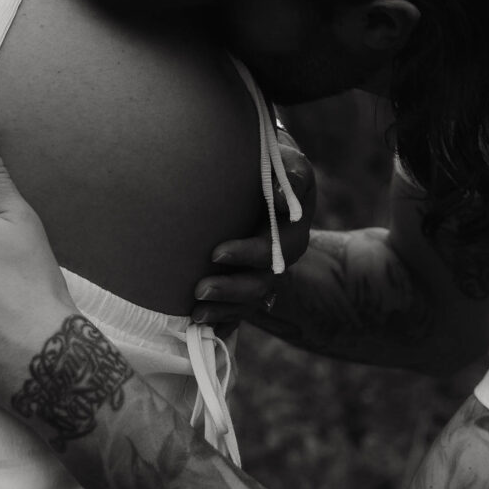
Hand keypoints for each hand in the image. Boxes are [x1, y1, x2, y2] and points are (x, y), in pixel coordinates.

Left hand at [191, 130, 315, 331]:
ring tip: (195, 312)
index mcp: (292, 227)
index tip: (216, 253)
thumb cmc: (273, 164)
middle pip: (262, 281)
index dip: (249, 254)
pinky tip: (199, 328)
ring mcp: (264, 271)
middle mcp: (281, 256)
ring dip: (223, 308)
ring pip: (249, 300)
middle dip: (232, 288)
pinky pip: (237, 310)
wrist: (264, 177)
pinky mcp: (246, 281)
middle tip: (199, 288)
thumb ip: (289, 171)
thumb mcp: (287, 160)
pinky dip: (221, 321)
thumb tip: (280, 196)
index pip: (275, 248)